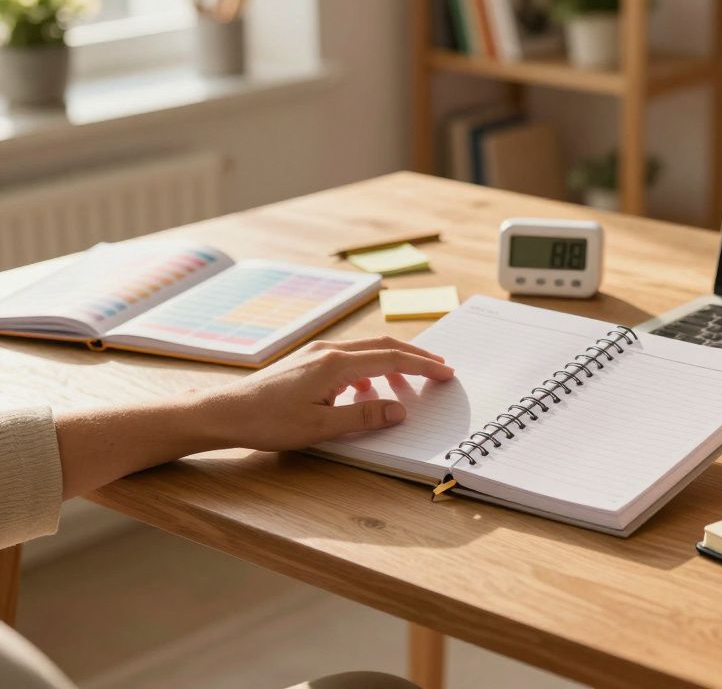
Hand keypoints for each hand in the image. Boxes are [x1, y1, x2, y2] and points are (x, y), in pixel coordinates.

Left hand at [198, 336, 454, 450]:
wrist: (224, 412)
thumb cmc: (268, 422)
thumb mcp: (321, 427)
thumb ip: (364, 417)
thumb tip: (400, 411)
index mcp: (336, 364)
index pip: (392, 358)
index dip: (423, 366)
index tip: (447, 373)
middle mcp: (328, 351)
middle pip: (383, 346)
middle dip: (415, 357)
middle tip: (441, 368)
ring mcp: (316, 353)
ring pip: (366, 350)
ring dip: (393, 362)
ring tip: (410, 379)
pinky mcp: (307, 361)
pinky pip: (349, 359)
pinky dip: (369, 369)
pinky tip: (366, 391)